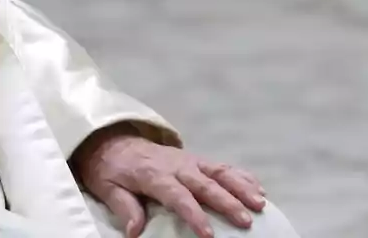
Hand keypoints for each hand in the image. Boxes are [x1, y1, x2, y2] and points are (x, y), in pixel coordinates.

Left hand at [74, 126, 266, 237]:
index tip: (208, 234)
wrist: (112, 140)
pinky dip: (241, 176)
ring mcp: (188, 160)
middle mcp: (175, 165)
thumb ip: (123, 207)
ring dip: (241, 186)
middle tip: (246, 221)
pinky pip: (221, 166)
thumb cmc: (110, 169)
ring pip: (219, 171)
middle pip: (204, 183)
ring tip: (261, 203)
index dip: (192, 213)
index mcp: (152, 174)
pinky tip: (259, 189)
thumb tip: (134, 232)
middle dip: (226, 202)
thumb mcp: (106, 187)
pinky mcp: (196, 160)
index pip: (176, 195)